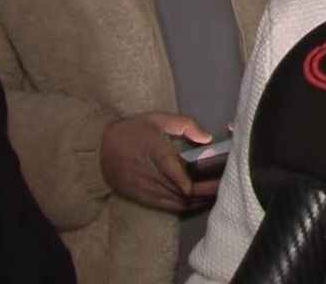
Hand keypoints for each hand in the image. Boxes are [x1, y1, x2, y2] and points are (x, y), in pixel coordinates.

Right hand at [99, 111, 219, 211]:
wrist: (100, 151)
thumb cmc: (133, 131)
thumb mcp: (158, 119)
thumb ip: (185, 125)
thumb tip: (207, 138)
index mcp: (154, 151)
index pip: (168, 169)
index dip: (182, 180)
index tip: (194, 186)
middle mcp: (150, 174)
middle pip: (179, 189)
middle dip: (203, 190)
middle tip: (225, 187)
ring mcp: (146, 188)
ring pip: (176, 200)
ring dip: (198, 200)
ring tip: (218, 196)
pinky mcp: (144, 198)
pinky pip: (169, 207)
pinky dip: (186, 207)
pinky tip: (200, 203)